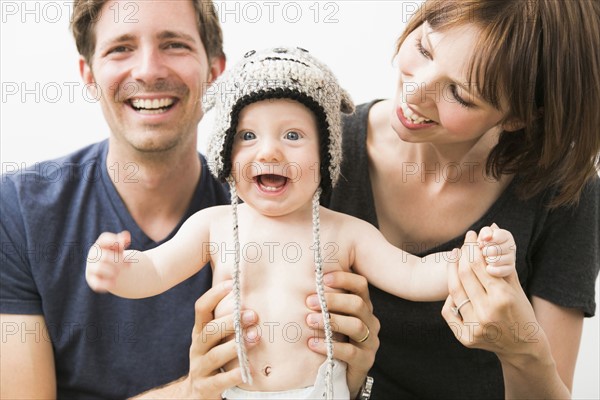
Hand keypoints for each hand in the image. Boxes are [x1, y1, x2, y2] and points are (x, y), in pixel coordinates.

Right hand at [85, 230, 130, 291]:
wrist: (109, 270)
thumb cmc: (115, 255)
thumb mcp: (120, 247)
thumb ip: (123, 241)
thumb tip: (126, 236)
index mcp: (100, 244)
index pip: (105, 239)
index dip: (115, 242)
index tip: (123, 246)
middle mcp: (93, 255)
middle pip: (104, 256)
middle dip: (119, 261)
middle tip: (129, 265)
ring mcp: (91, 267)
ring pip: (99, 268)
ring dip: (113, 271)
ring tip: (119, 272)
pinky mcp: (91, 279)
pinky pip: (97, 283)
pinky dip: (107, 284)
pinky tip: (115, 282)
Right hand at [183, 280, 259, 397]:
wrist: (195, 395)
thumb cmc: (214, 359)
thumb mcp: (215, 340)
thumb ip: (228, 322)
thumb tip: (253, 296)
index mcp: (200, 332)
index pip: (201, 309)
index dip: (214, 295)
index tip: (232, 284)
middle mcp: (197, 348)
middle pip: (209, 331)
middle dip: (230, 322)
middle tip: (252, 315)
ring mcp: (199, 369)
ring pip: (215, 355)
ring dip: (235, 346)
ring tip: (254, 338)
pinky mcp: (205, 388)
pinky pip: (219, 381)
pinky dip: (233, 375)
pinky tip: (247, 370)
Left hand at [305, 271, 379, 397]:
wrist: (342, 374)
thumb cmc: (332, 339)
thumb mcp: (330, 318)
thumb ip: (323, 302)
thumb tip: (301, 281)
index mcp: (363, 307)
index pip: (361, 285)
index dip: (344, 279)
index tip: (322, 278)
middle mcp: (370, 322)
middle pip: (357, 304)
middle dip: (333, 300)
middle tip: (309, 301)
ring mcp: (370, 342)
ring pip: (356, 326)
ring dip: (331, 321)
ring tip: (309, 320)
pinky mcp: (365, 361)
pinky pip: (350, 352)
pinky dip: (330, 346)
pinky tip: (312, 344)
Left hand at [441, 231, 542, 359]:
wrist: (522, 347)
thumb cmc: (521, 311)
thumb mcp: (516, 286)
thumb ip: (502, 259)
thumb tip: (493, 228)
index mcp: (503, 297)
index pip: (478, 265)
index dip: (472, 247)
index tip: (472, 235)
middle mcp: (487, 312)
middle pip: (464, 275)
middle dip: (462, 254)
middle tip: (463, 243)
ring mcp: (475, 327)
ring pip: (454, 291)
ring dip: (452, 271)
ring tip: (454, 257)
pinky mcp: (466, 338)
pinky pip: (449, 311)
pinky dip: (450, 297)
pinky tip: (454, 284)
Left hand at [477, 223, 515, 276]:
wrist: (486, 260)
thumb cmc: (483, 245)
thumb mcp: (482, 236)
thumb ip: (485, 232)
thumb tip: (487, 237)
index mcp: (506, 235)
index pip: (495, 237)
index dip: (485, 241)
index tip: (482, 243)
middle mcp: (512, 246)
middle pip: (493, 250)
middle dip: (484, 252)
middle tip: (483, 252)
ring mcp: (512, 258)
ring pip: (495, 261)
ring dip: (487, 260)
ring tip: (486, 259)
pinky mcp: (510, 269)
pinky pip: (498, 271)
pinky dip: (490, 269)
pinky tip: (489, 267)